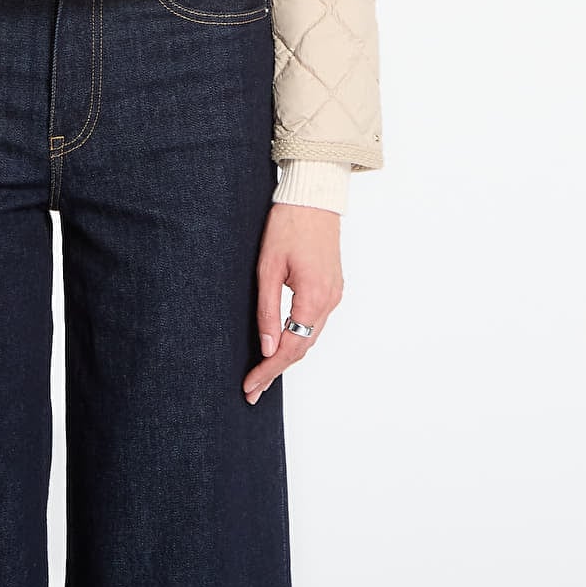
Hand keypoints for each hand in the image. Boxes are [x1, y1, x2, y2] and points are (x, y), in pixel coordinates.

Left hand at [242, 203, 343, 401]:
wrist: (314, 198)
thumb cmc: (288, 225)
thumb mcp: (268, 267)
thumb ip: (268, 310)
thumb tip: (266, 347)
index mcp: (314, 297)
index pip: (290, 347)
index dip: (269, 370)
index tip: (251, 386)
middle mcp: (330, 301)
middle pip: (303, 347)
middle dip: (276, 369)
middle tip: (252, 388)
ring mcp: (335, 294)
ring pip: (311, 336)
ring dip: (288, 355)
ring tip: (263, 372)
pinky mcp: (333, 287)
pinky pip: (316, 321)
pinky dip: (299, 336)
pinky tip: (282, 343)